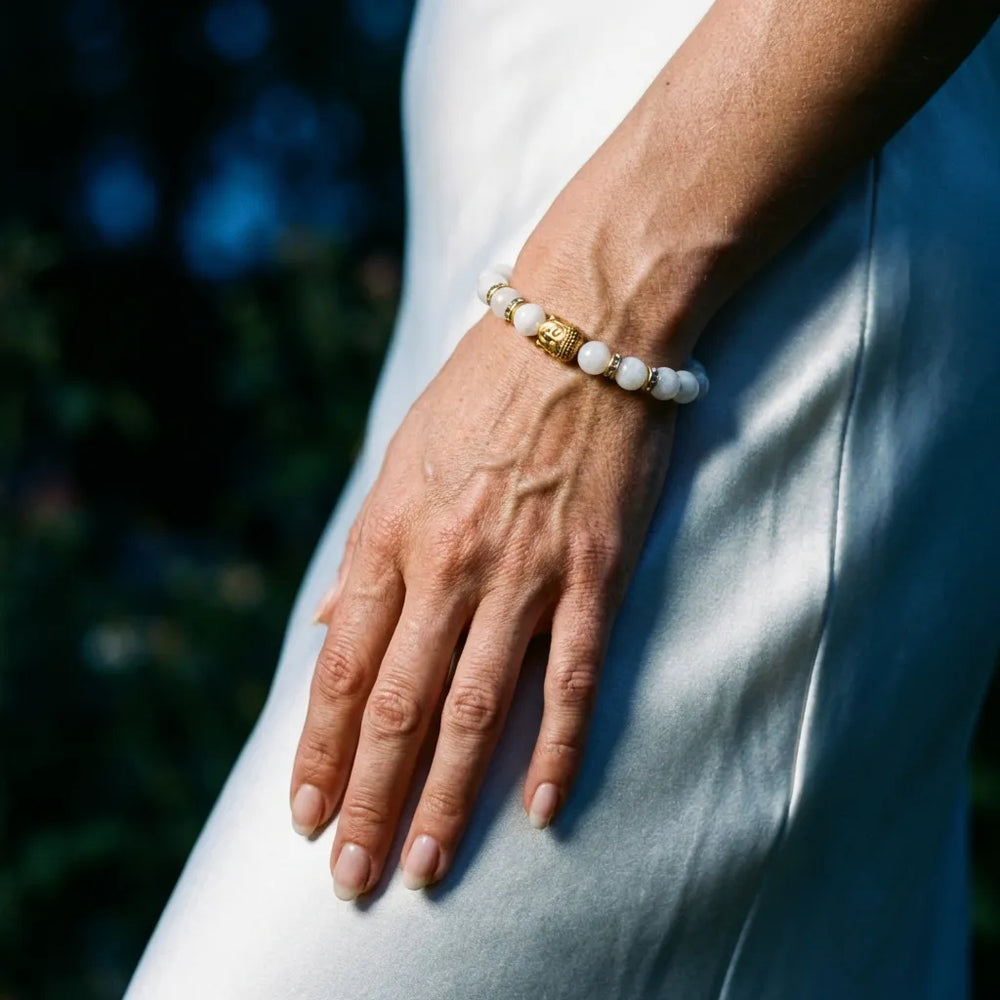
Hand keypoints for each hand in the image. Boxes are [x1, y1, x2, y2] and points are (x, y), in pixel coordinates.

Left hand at [289, 285, 677, 900]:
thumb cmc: (480, 394)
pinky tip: (536, 809)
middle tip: (351, 876)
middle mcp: (448, 564)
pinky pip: (571, 675)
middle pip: (398, 706)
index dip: (317, 749)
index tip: (303, 814)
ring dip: (446, 797)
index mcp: (391, 536)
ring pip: (475, 708)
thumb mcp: (398, 463)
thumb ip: (364, 555)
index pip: (341, 668)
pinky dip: (555, 747)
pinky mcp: (594, 571)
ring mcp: (524, 572)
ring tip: (423, 865)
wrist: (581, 327)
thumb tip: (325, 630)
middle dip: (367, 798)